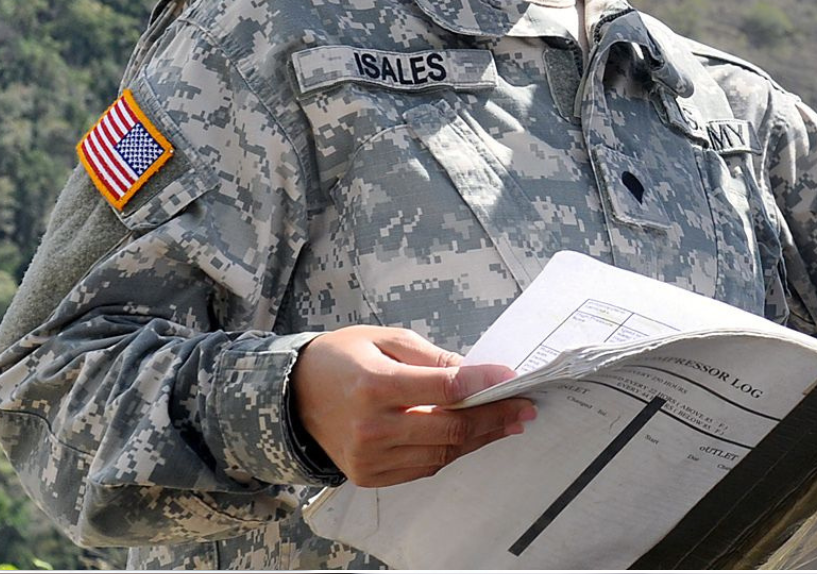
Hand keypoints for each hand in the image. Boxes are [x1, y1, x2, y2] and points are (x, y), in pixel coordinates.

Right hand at [291, 324, 534, 487]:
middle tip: (523, 408)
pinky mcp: (370, 476)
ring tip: (505, 422)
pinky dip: (450, 452)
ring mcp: (370, 458)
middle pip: (450, 429)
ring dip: (479, 438)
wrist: (293, 396)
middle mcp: (372, 428)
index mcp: (374, 386)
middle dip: (494, 417)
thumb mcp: (386, 340)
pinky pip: (424, 467)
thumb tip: (476, 373)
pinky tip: (470, 436)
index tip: (511, 378)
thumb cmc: (341, 359)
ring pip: (442, 454)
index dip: (484, 383)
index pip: (444, 389)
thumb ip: (433, 359)